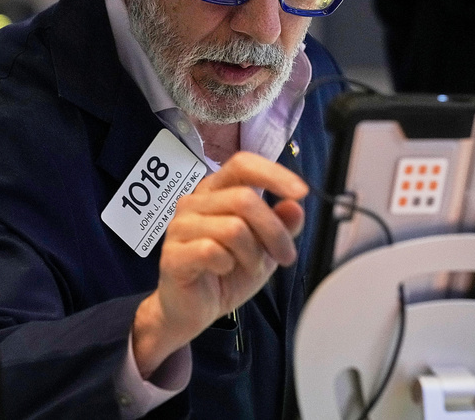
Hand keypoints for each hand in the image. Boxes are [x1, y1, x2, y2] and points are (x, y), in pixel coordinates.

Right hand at [132, 151, 307, 377]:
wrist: (193, 311)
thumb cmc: (226, 272)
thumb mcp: (264, 247)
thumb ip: (281, 226)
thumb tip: (295, 206)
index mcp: (216, 190)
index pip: (242, 164)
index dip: (273, 174)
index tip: (301, 192)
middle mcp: (195, 201)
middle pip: (244, 199)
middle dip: (274, 231)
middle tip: (285, 256)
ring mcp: (180, 226)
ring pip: (233, 228)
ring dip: (253, 253)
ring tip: (250, 267)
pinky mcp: (172, 254)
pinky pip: (211, 250)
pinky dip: (228, 264)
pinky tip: (223, 270)